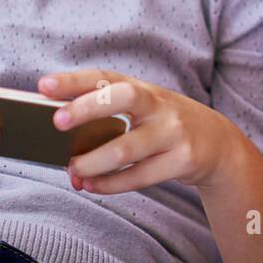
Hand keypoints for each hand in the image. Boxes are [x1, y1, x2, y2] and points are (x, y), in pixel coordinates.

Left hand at [38, 66, 243, 193]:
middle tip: (56, 122)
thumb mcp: (144, 109)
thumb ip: (108, 118)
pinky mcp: (182, 160)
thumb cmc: (164, 125)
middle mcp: (159, 105)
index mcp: (143, 89)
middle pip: (122, 98)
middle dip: (87, 108)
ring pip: (125, 148)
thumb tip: (59, 140)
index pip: (106, 77)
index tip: (43, 85)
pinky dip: (109, 184)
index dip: (75, 80)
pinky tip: (92, 186)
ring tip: (72, 169)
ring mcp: (173, 132)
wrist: (219, 144)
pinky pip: (138, 176)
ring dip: (92, 162)